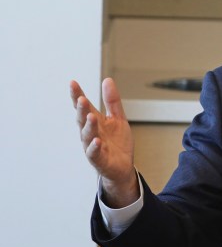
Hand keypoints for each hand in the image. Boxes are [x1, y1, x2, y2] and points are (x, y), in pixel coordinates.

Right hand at [70, 78, 137, 207]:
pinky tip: (96, 140)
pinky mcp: (99, 160)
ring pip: (87, 135)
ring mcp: (93, 146)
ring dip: (88, 126)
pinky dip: (94, 147)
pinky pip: (94, 153)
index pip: (84, 107)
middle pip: (83, 120)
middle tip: (81, 99)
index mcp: (95, 122)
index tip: (73, 83)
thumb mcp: (118, 118)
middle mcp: (91, 133)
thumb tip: (107, 80)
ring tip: (90, 116)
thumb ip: (112, 101)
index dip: (78, 95)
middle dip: (81, 110)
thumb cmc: (117, 142)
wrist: (123, 166)